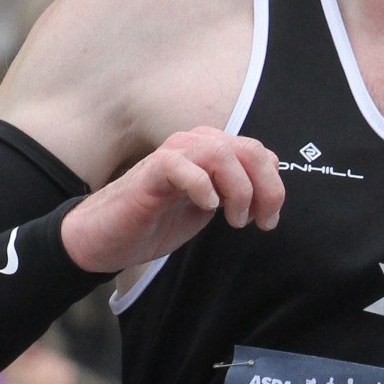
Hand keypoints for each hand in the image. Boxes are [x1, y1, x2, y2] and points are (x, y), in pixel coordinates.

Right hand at [60, 128, 283, 275]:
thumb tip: (270, 193)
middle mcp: (194, 145)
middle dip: (266, 189)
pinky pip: (182, 166)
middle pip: (249, 150)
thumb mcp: (208, 206)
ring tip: (234, 219)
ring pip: (221, 153)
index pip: (259, 154)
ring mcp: (172, 156)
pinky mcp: (151, 173)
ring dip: (238, 190)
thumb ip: (235, 192)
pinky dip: (202, 186)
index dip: (273, 186)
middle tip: (260, 221)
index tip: (266, 220)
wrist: (110, 238)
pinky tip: (207, 207)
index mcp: (210, 151)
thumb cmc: (157, 221)